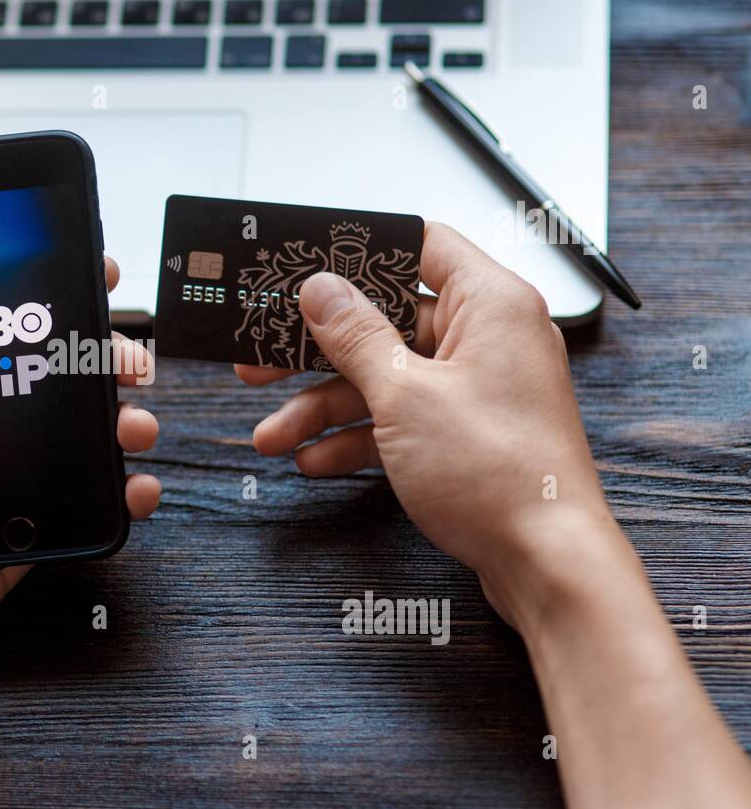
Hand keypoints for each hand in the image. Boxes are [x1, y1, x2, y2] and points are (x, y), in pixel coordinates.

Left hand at [0, 258, 159, 717]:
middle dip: (93, 363)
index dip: (36, 313)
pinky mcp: (15, 544)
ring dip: (116, 422)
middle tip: (127, 356)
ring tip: (136, 417)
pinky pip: (77, 512)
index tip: (82, 280)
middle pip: (43, 388)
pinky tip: (138, 482)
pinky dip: (118, 496)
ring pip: (72, 446)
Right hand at [237, 222, 609, 632]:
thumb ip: (356, 336)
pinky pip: (399, 418)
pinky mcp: (466, 434)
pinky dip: (357, 436)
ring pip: (384, 377)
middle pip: (386, 320)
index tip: (304, 267)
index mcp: (489, 304)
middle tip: (263, 358)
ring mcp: (477, 388)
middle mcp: (488, 338)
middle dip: (318, 349)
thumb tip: (322, 290)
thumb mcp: (405, 394)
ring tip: (274, 433)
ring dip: (324, 405)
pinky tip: (315, 458)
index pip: (419, 245)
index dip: (358, 252)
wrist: (546, 563)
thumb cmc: (502, 475)